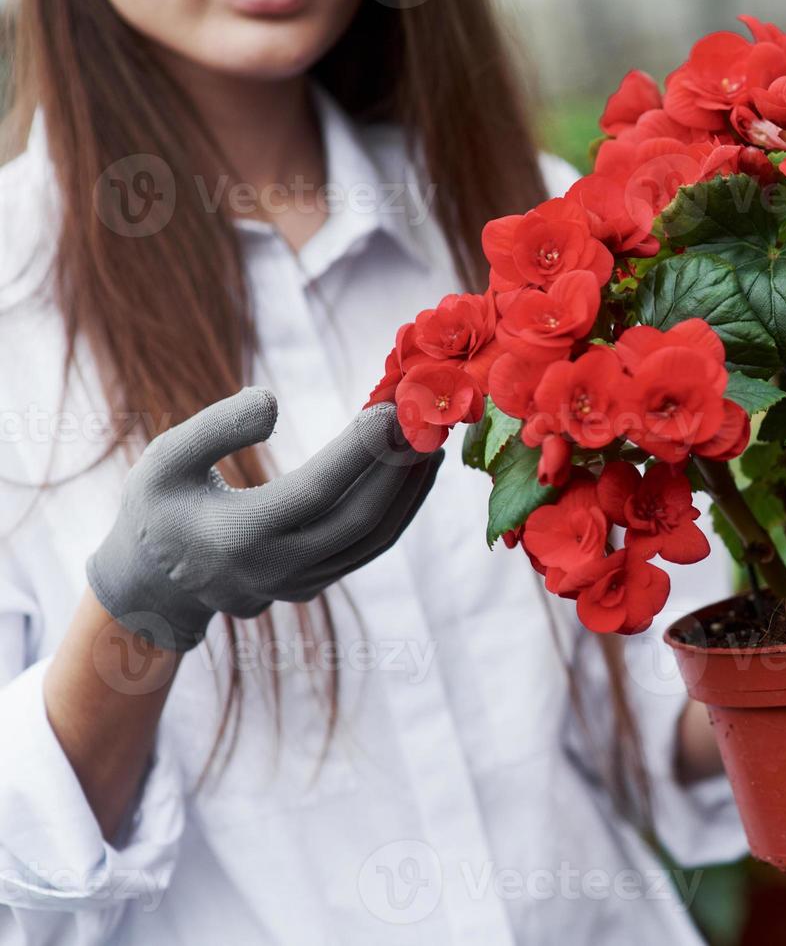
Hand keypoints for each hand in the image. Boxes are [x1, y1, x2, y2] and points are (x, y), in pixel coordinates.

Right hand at [87, 388, 442, 650]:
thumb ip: (215, 427)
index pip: (316, 491)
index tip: (391, 409)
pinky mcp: (316, 584)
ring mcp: (301, 584)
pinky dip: (398, 508)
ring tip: (432, 440)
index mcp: (238, 537)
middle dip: (398, 468)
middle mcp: (277, 568)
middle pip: (359, 518)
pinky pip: (369, 547)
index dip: (359, 451)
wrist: (153, 585)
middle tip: (426, 419)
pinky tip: (414, 471)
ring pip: (374, 539)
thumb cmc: (156, 509)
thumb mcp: (163, 459)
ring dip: (409, 490)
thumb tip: (273, 402)